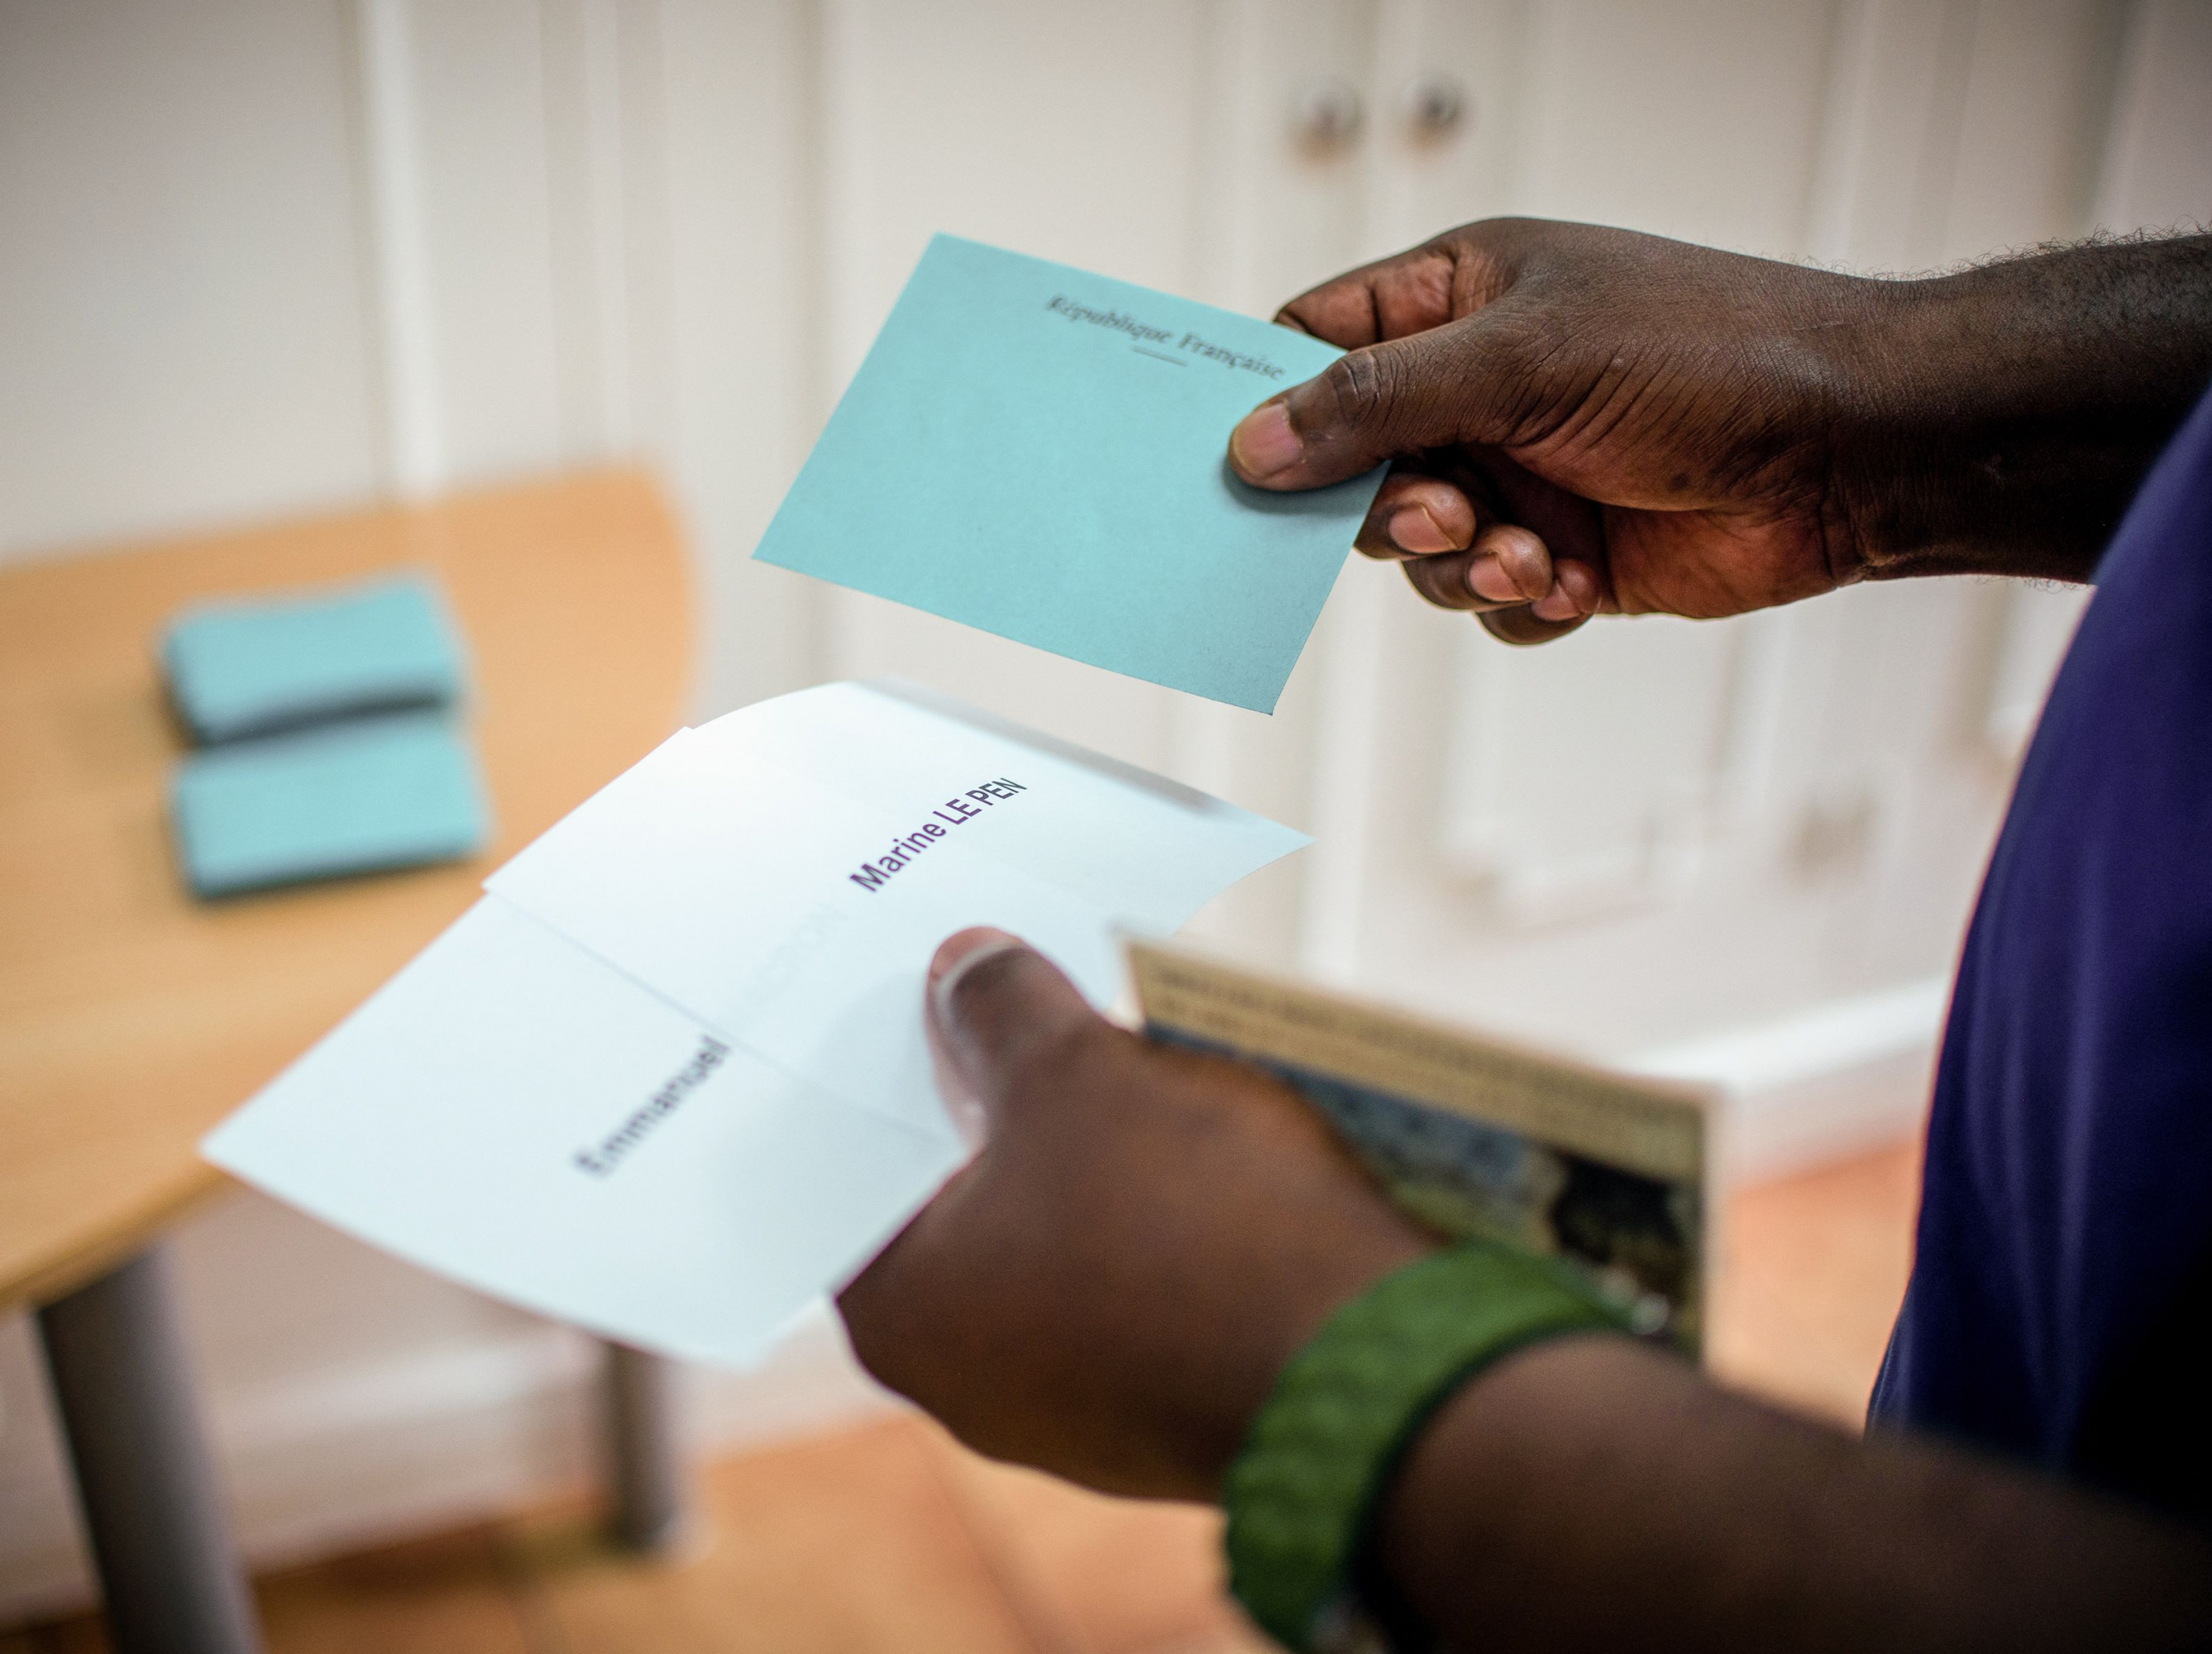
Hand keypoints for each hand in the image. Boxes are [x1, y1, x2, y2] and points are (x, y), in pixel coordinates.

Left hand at [836, 928, 1434, 1500]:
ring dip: (1095, 1153)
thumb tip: (962, 966)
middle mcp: (971, 1386)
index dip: (889, 1068)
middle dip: (1004, 1096)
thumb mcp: (1079, 1072)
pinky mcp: (1177, 1409)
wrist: (1378, 1378)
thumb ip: (1001, 1010)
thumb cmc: (1188, 1223)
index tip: (919, 993)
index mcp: (904, 1318)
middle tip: (1029, 992)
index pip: (859, 1169)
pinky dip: (1162, 1216)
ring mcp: (1080, 1411)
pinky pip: (1146, 1288)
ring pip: (1064, 1242)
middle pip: (966, 1201)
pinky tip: (1206, 1136)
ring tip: (1132, 1045)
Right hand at [1228, 219, 2211, 643]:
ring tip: (1534, 552)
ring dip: (1467, 566)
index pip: (1318, 343)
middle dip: (1393, 509)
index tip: (1243, 466)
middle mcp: (1481, 388)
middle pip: (1355, 468)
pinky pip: (1491, 603)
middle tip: (1445, 512)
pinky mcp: (1564, 553)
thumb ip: (1372, 404)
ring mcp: (1522, 473)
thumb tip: (1253, 443)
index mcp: (1459, 298)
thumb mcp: (1517, 362)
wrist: (1849, 452)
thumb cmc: (1707, 357)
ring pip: (1421, 552)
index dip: (1273, 405)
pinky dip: (1524, 603)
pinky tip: (1579, 580)